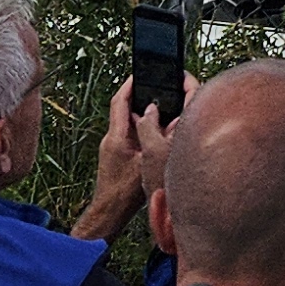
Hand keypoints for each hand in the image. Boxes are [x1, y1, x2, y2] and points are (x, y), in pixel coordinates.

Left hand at [72, 85, 168, 239]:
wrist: (108, 214)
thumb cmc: (125, 193)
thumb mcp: (149, 162)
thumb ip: (161, 139)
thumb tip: (175, 120)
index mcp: (117, 136)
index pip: (120, 101)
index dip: (130, 84)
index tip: (140, 71)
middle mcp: (112, 139)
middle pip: (125, 108)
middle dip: (139, 96)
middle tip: (156, 86)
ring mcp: (113, 148)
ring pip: (129, 123)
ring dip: (143, 114)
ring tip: (161, 108)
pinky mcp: (117, 156)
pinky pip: (130, 135)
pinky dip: (143, 129)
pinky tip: (156, 134)